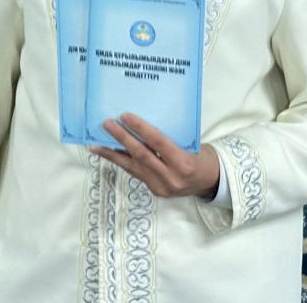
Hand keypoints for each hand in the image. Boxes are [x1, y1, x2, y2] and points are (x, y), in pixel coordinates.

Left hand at [91, 113, 220, 198]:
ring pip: (133, 167)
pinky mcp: (155, 191)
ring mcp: (161, 187)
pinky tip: (110, 154)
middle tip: (107, 124)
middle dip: (121, 138)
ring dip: (113, 154)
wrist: (210, 182)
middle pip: (141, 155)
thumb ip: (169, 139)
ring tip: (96, 144)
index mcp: (183, 163)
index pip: (157, 142)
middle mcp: (171, 178)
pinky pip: (136, 173)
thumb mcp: (191, 145)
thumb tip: (141, 124)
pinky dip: (122, 162)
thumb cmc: (201, 157)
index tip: (125, 116)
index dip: (140, 128)